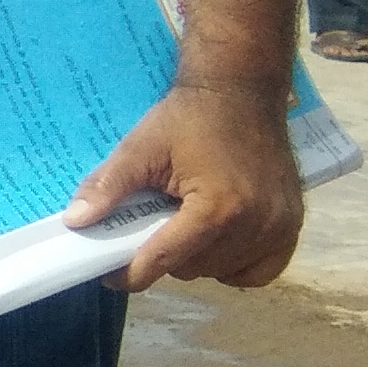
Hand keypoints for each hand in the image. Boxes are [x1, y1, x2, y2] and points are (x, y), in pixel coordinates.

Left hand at [69, 76, 306, 291]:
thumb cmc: (190, 117)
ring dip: (198, 260)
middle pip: (192, 269)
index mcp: (217, 209)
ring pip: (221, 272)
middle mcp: (254, 225)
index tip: (109, 274)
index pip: (164, 261)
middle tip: (152, 228)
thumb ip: (108, 186)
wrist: (243, 92)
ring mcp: (279, 228)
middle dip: (166, 257)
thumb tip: (75, 222)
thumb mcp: (141, 147)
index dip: (130, 274)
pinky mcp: (292, 226)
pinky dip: (236, 265)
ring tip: (184, 227)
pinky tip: (218, 243)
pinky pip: (259, 271)